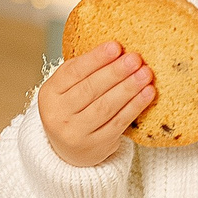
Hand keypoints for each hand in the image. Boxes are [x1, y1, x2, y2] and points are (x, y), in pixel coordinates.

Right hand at [37, 40, 154, 167]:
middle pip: (90, 89)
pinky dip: (135, 106)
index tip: (116, 46)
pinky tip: (147, 93)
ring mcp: (76, 133)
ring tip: (145, 73)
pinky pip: (119, 123)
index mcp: (49, 94)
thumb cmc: (73, 108)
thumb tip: (118, 47)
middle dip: (115, 72)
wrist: (68, 150)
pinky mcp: (96, 146)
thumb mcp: (67, 88)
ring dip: (129, 88)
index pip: (73, 72)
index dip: (96, 59)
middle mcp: (58, 115)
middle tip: (135, 58)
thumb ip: (85, 70)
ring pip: (106, 106)